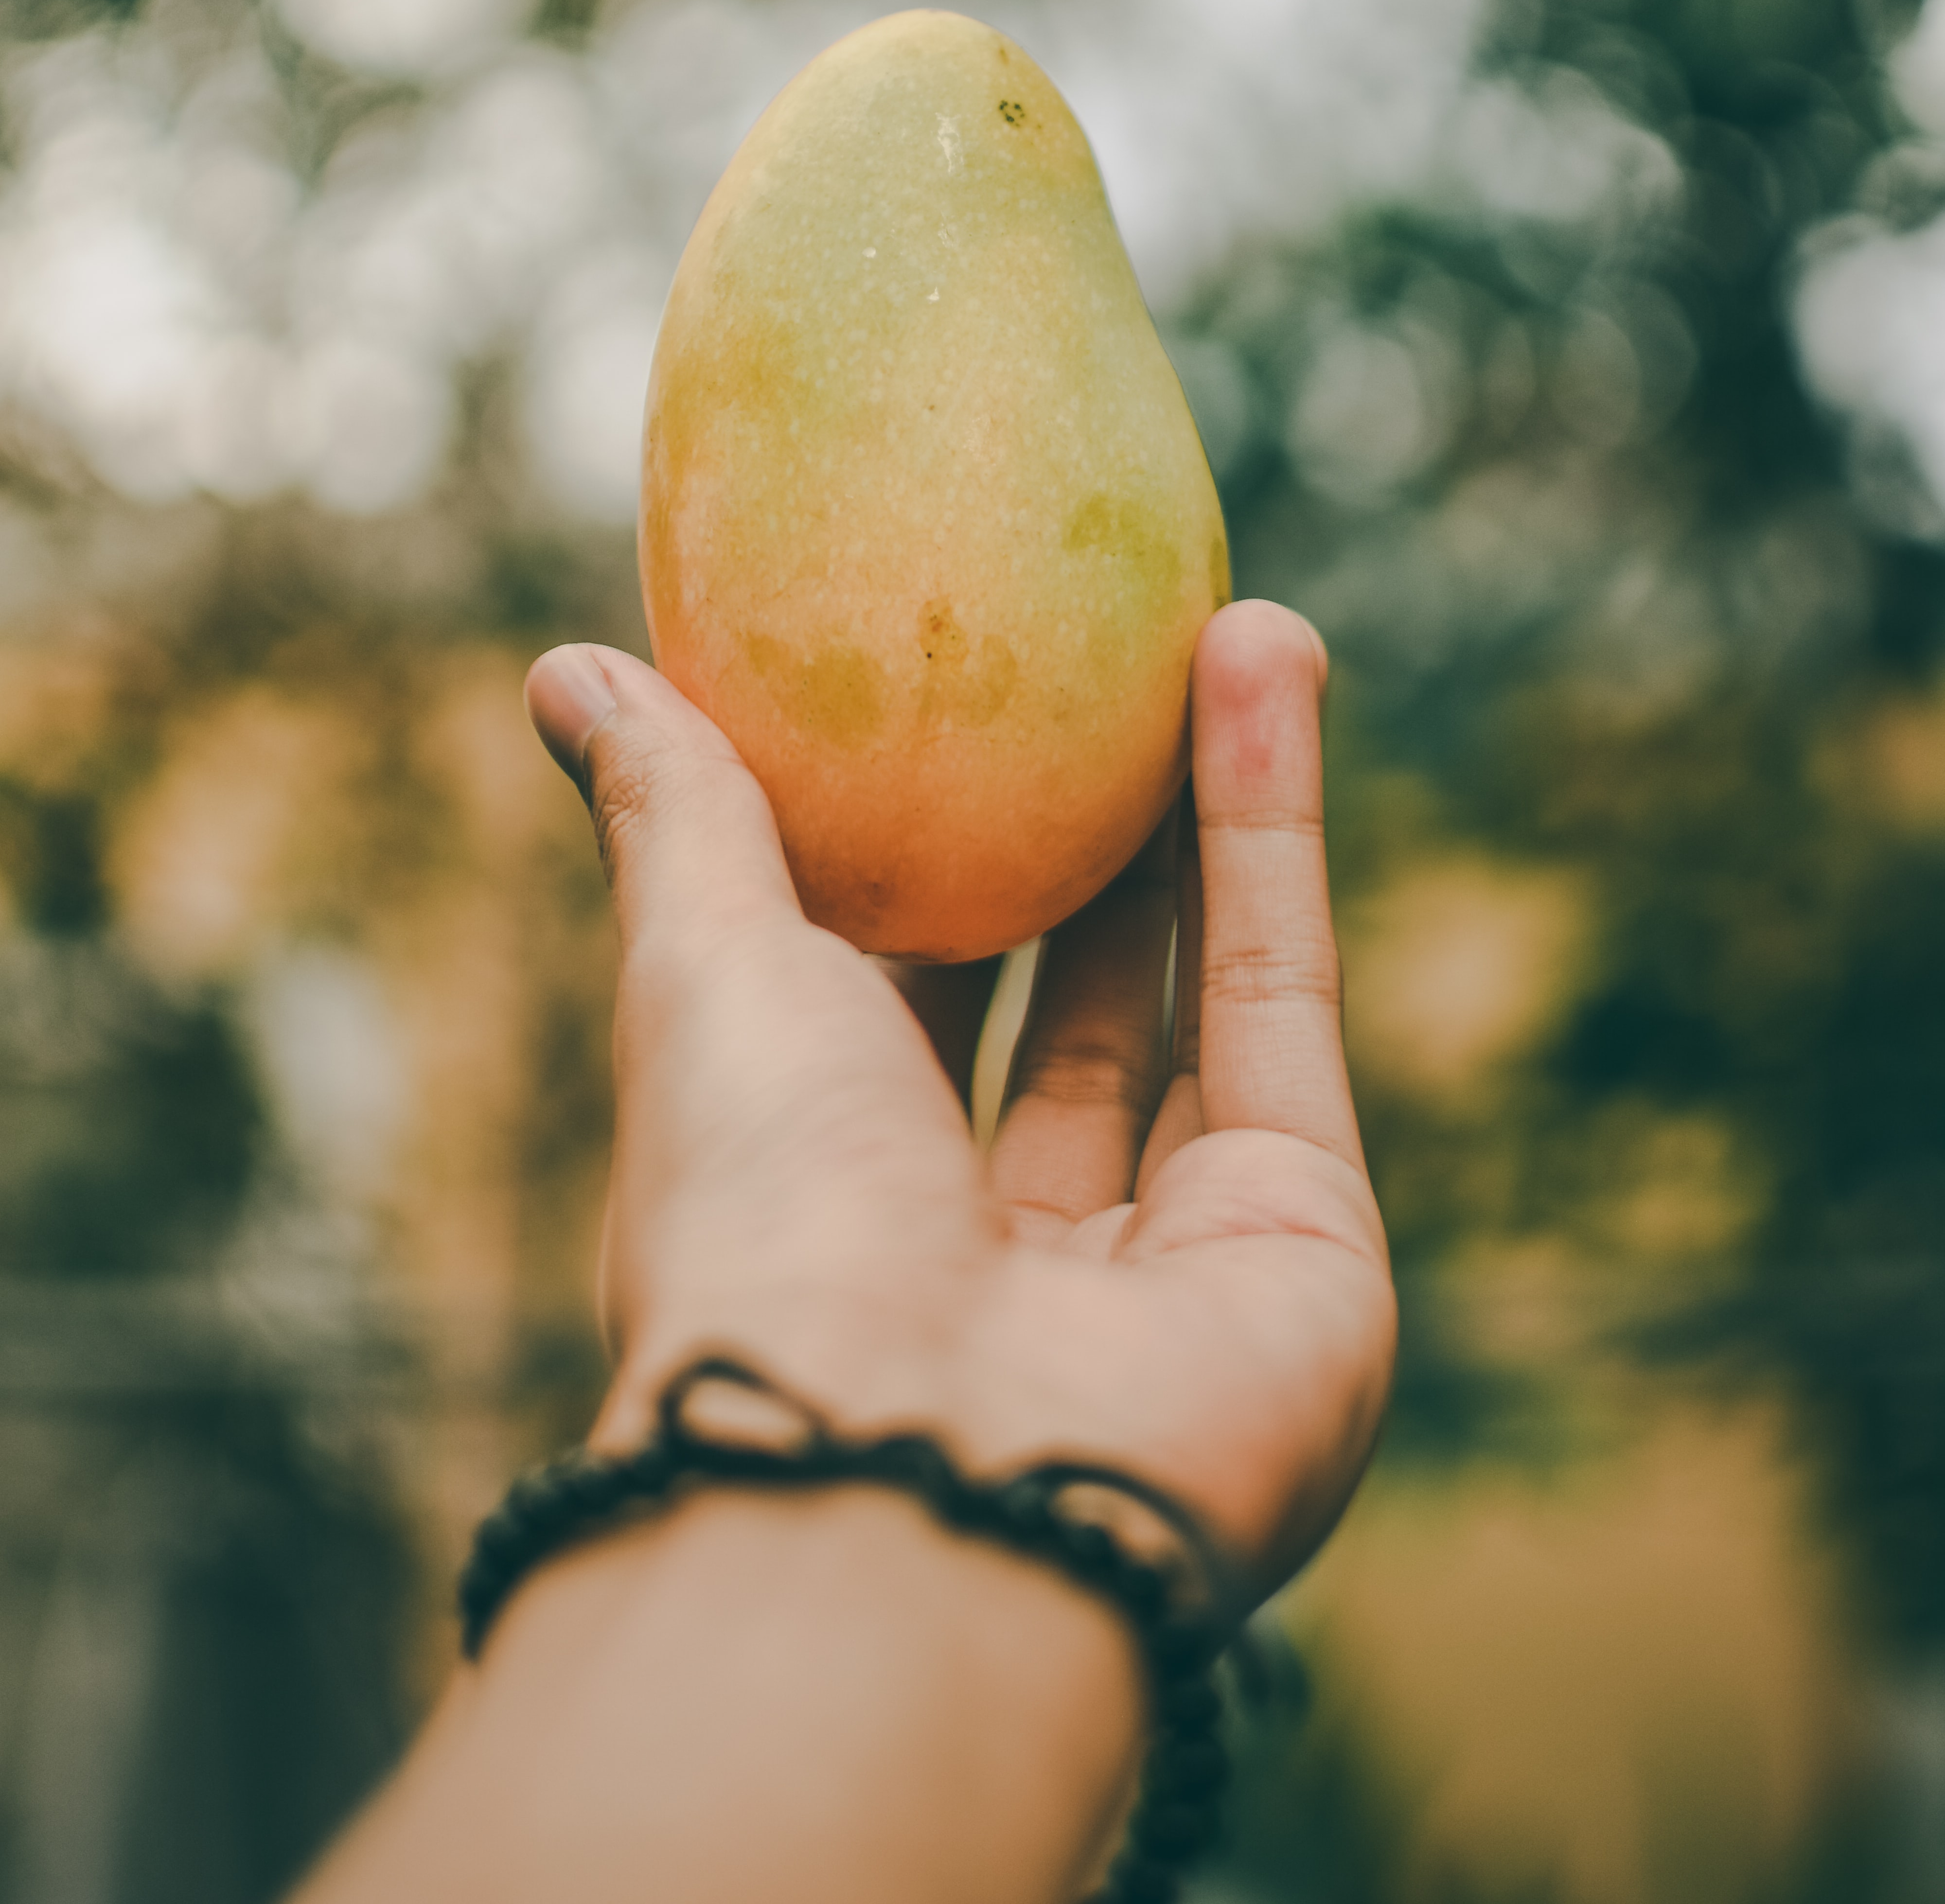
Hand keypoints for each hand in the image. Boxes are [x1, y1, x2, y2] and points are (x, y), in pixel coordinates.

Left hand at [525, 599, 1393, 1602]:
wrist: (908, 1466)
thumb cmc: (763, 1224)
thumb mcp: (700, 972)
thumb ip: (677, 813)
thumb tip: (569, 666)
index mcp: (844, 1204)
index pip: (898, 1001)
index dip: (935, 854)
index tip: (963, 705)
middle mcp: (1009, 1250)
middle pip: (1071, 1000)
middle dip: (1098, 824)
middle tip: (1119, 654)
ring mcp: (1170, 1260)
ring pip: (1192, 989)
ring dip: (1211, 794)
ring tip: (1227, 610)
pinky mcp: (1306, 1250)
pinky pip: (1280, 1004)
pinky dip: (1275, 830)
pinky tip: (1265, 662)